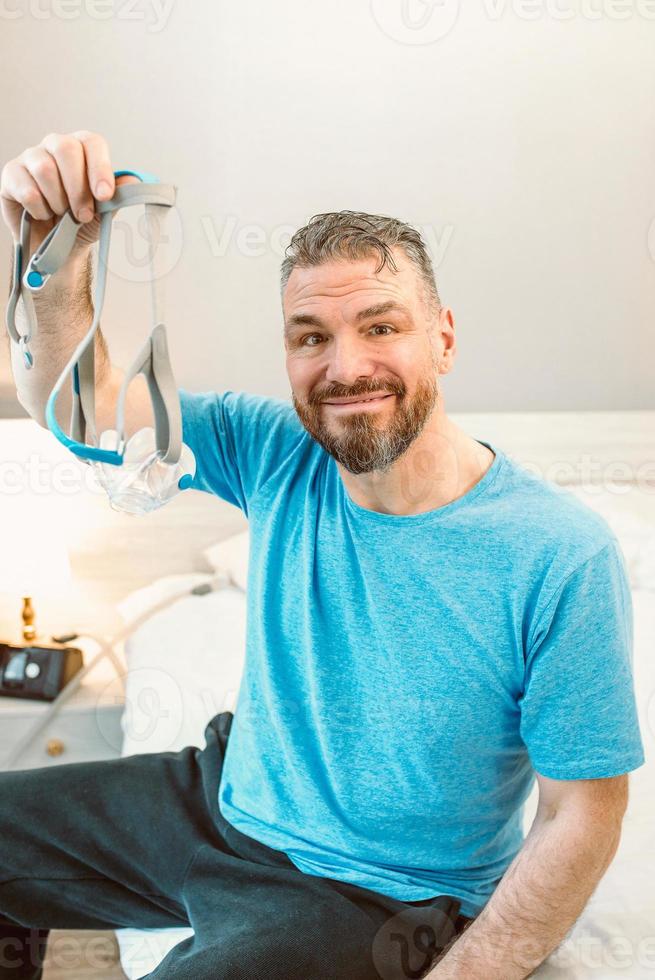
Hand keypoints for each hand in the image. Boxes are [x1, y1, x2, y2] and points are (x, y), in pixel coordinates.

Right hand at [0, 129, 138, 253]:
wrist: (58, 249)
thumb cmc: (80, 224)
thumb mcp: (104, 212)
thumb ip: (118, 195)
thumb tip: (134, 182)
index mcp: (81, 150)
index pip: (91, 143)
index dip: (99, 168)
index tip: (104, 196)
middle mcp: (54, 147)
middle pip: (66, 149)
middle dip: (78, 188)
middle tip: (83, 215)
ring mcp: (30, 158)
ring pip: (44, 169)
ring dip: (58, 201)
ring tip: (62, 216)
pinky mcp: (11, 175)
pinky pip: (27, 188)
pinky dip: (39, 209)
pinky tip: (43, 215)